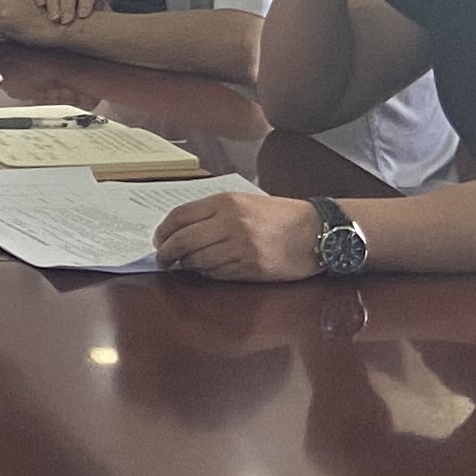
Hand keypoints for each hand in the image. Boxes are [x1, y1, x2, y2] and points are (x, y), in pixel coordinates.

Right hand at [33, 0, 102, 29]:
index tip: (82, 16)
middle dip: (67, 5)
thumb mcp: (100, 10)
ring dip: (53, 2)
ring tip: (54, 19)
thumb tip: (111, 37)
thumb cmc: (90, 7)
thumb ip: (105, 20)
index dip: (86, 1)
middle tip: (66, 21)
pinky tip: (40, 4)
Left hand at [150, 188, 333, 282]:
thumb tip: (182, 230)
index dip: (164, 231)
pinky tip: (205, 271)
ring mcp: (240, 246)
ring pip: (197, 260)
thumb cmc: (280, 216)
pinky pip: (217, 273)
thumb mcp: (245, 202)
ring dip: (186, 265)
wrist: (316, 231)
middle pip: (183, 240)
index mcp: (226, 202)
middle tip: (162, 259)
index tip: (159, 240)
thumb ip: (215, 213)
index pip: (180, 216)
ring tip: (182, 266)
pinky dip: (206, 273)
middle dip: (167, 252)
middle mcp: (230, 223)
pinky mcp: (250, 267)